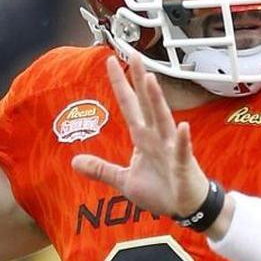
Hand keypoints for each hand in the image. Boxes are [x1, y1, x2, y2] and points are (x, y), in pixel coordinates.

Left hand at [71, 57, 209, 217]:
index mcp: (143, 138)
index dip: (120, 84)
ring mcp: (171, 149)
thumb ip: (101, 169)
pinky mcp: (182, 165)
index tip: (111, 61)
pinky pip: (181, 151)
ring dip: (157, 101)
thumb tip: (74, 161)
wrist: (187, 207)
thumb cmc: (161, 190)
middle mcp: (157, 137)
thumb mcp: (124, 180)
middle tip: (134, 54)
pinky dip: (181, 140)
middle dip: (140, 80)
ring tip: (150, 80)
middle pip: (146, 104)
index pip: (129, 105)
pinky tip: (182, 127)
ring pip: (163, 120)